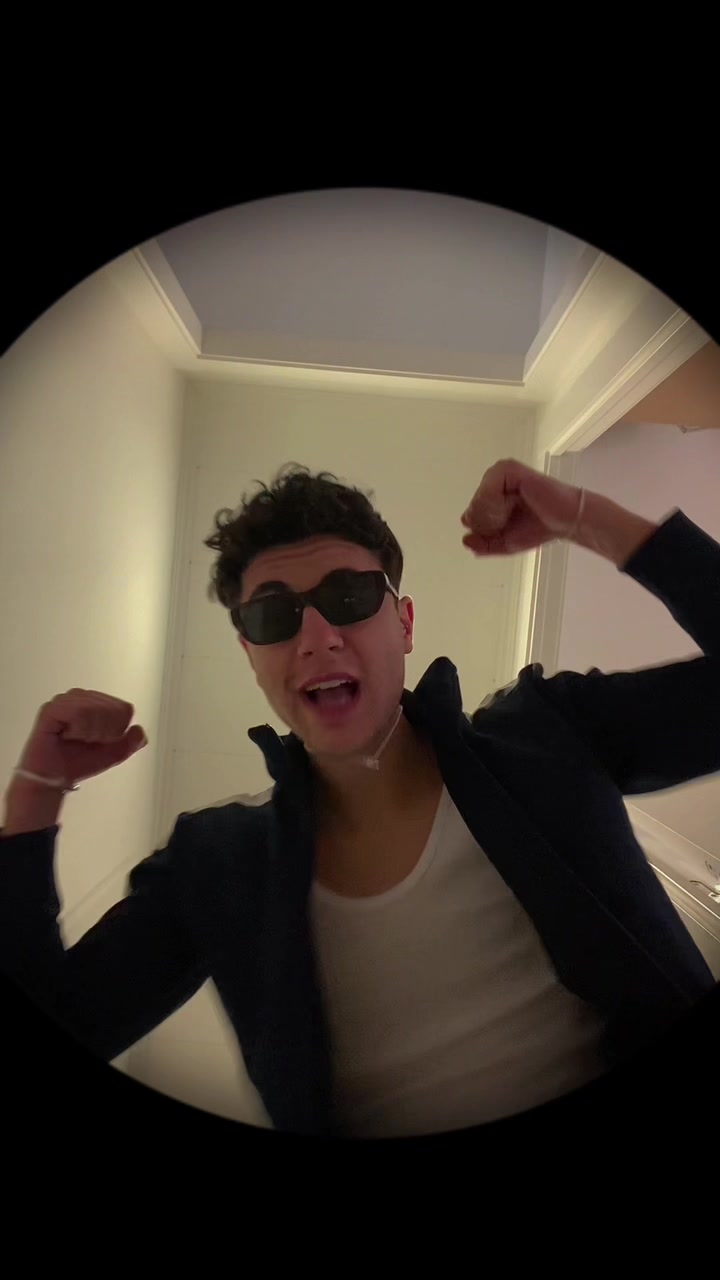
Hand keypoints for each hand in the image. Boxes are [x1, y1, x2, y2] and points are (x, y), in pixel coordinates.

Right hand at [16, 689, 147, 788]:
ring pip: (95, 709)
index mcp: (96, 702)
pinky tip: (69, 735)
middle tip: (88, 741)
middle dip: (104, 732)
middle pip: (112, 708)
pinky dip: (79, 729)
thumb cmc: (78, 762)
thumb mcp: (113, 754)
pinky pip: (77, 712)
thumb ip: (130, 743)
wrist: (54, 778)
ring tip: (78, 738)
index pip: (124, 708)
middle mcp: (81, 697)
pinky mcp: (51, 710)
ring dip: (92, 731)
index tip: (101, 741)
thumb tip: (140, 731)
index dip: (117, 730)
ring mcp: (65, 701)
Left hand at [461, 458, 585, 556]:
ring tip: (513, 513)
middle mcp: (494, 481)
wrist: (566, 520)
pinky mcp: (509, 470)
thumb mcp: (506, 543)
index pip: (470, 514)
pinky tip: (514, 505)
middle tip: (510, 522)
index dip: (483, 529)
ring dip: (493, 515)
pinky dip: (497, 505)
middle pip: (473, 508)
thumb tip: (465, 540)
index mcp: (491, 494)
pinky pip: (488, 491)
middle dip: (488, 524)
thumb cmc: (539, 528)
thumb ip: (484, 544)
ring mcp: (500, 473)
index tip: (503, 531)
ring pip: (479, 500)